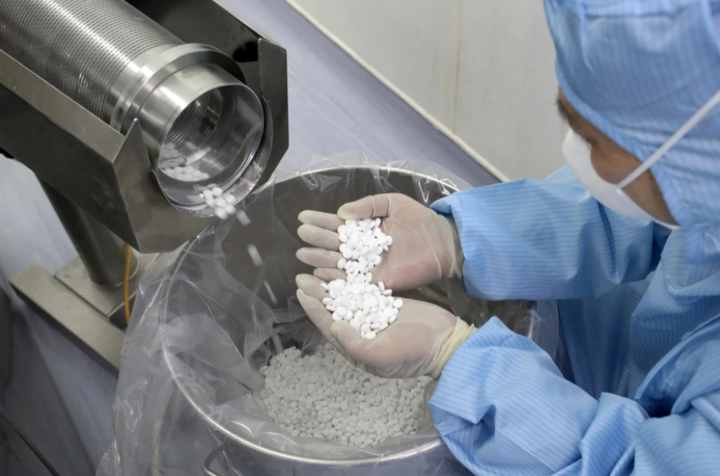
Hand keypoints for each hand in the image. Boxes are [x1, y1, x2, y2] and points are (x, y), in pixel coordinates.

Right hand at [296, 193, 461, 290]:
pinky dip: (336, 279)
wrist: (441, 242)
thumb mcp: (392, 202)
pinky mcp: (376, 281)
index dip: (320, 221)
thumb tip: (341, 213)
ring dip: (321, 259)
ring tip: (305, 255)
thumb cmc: (419, 219)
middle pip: (334, 244)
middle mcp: (362, 248)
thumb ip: (368, 206)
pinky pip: (353, 281)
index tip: (303, 218)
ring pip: (339, 263)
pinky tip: (320, 275)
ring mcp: (367, 265)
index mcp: (363, 228)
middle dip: (317, 239)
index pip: (337, 224)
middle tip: (302, 236)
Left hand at [296, 274, 474, 378]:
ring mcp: (374, 317)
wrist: (446, 342)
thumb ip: (356, 345)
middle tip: (303, 275)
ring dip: (333, 284)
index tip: (301, 291)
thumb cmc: (414, 353)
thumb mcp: (383, 356)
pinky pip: (365, 292)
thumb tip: (334, 327)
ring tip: (318, 267)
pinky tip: (344, 266)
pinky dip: (353, 281)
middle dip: (319, 293)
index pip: (329, 326)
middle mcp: (361, 332)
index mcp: (356, 347)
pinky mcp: (386, 305)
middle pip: (334, 310)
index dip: (314, 309)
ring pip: (347, 299)